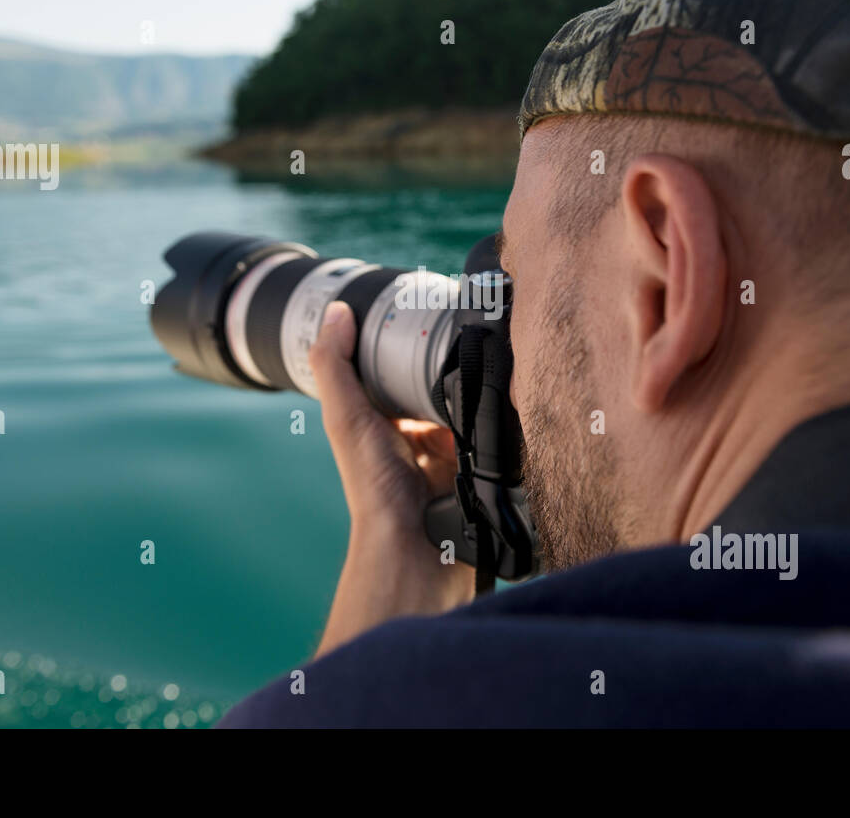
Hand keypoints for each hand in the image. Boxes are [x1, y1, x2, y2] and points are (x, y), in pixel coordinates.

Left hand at [308, 301, 474, 655]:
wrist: (418, 548)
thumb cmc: (375, 488)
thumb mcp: (347, 419)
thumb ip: (336, 367)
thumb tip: (336, 310)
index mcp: (387, 423)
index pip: (401, 370)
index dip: (412, 341)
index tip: (429, 303)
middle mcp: (421, 436)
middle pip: (443, 383)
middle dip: (456, 359)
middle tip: (473, 320)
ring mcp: (456, 452)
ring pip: (475, 402)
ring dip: (484, 382)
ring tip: (496, 348)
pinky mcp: (485, 465)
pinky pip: (501, 429)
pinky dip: (505, 412)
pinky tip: (513, 388)